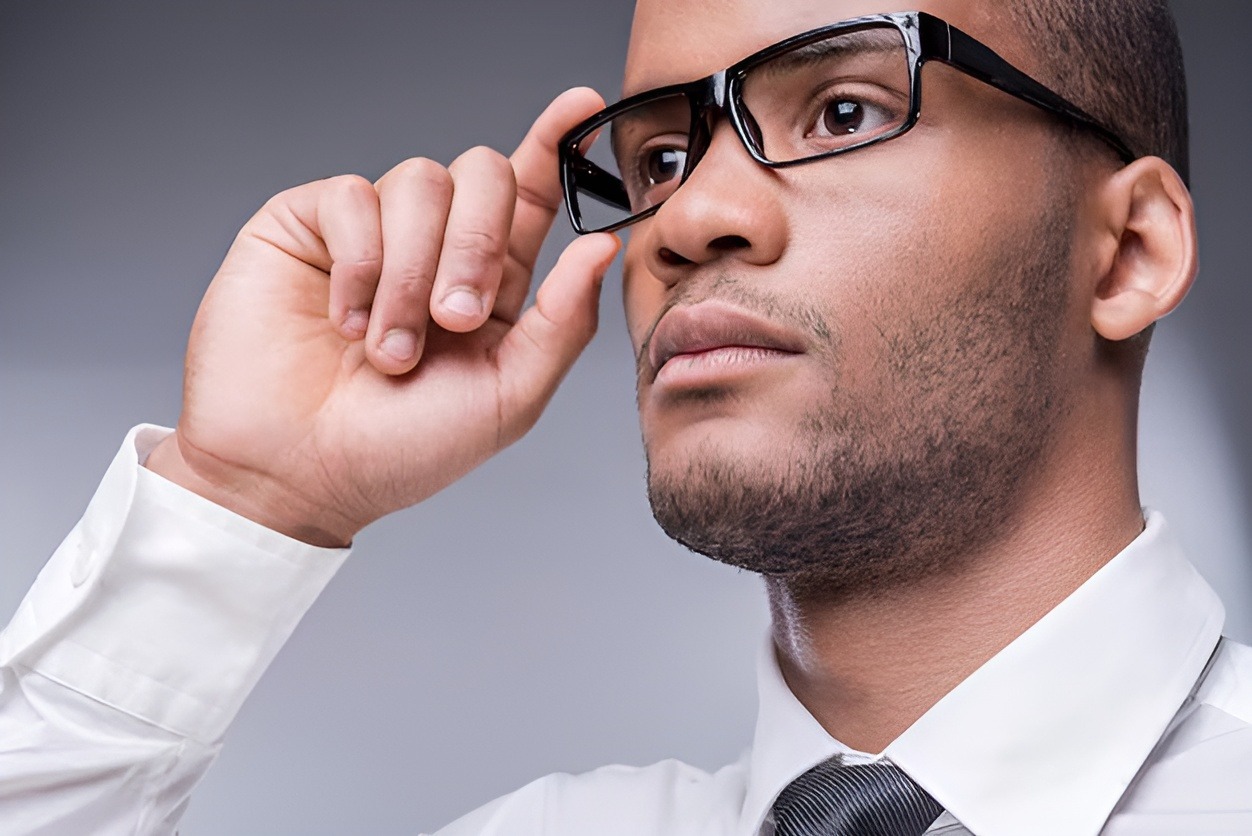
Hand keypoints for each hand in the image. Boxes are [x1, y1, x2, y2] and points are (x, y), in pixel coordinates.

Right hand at [146, 88, 618, 546]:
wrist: (295, 474)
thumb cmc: (399, 450)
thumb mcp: (507, 398)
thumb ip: (562, 323)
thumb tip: (602, 246)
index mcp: (490, 284)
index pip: (529, 196)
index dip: (554, 146)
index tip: (583, 106)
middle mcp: (435, 248)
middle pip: (483, 174)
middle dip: (480, 242)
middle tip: (455, 318)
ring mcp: (371, 234)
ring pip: (419, 183)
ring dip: (411, 274)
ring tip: (387, 347)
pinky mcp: (307, 226)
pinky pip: (353, 197)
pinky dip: (359, 264)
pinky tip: (343, 320)